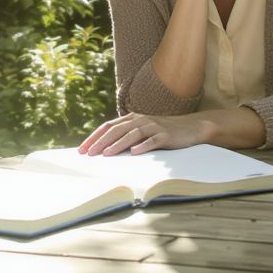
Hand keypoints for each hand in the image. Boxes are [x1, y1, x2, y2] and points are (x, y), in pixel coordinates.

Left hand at [78, 112, 211, 154]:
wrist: (190, 128)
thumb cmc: (162, 132)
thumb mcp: (142, 130)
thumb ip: (126, 135)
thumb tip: (104, 149)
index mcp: (131, 118)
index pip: (107, 126)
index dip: (94, 137)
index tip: (82, 149)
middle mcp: (140, 120)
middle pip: (116, 130)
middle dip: (100, 142)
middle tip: (89, 154)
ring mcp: (153, 126)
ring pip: (131, 134)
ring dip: (117, 144)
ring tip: (106, 154)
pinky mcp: (165, 135)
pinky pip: (152, 140)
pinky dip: (143, 146)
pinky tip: (134, 153)